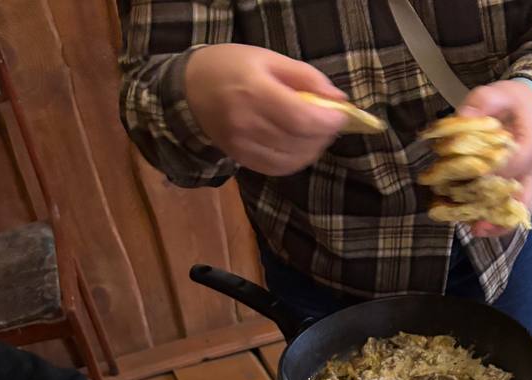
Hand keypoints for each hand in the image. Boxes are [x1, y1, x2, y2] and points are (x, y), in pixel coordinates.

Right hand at [185, 45, 346, 175]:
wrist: (190, 91)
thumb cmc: (230, 67)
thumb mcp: (268, 59)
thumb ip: (304, 77)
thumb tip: (337, 99)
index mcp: (255, 92)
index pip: (301, 118)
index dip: (328, 121)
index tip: (341, 115)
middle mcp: (247, 124)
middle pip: (299, 141)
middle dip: (323, 134)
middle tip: (330, 121)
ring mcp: (243, 146)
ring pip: (292, 160)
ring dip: (312, 149)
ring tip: (315, 132)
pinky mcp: (241, 160)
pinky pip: (278, 169)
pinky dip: (296, 160)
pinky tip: (299, 146)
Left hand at [459, 80, 531, 236]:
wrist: (525, 108)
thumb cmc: (510, 102)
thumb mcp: (497, 92)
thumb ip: (482, 102)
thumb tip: (462, 118)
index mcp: (528, 146)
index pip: (513, 165)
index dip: (491, 175)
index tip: (467, 180)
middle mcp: (530, 170)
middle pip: (520, 199)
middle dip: (495, 212)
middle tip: (473, 223)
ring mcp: (525, 182)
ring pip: (517, 211)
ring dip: (495, 223)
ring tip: (474, 228)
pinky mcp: (517, 189)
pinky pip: (511, 212)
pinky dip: (496, 222)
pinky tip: (475, 225)